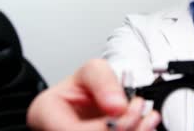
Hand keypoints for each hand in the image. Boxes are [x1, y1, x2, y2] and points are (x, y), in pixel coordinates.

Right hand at [27, 59, 160, 130]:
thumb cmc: (84, 86)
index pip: (72, 130)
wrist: (90, 97)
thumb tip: (117, 105)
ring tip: (147, 118)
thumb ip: (104, 81)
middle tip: (139, 111)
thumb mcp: (92, 70)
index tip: (122, 110)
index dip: (102, 126)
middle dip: (123, 128)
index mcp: (46, 113)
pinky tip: (144, 126)